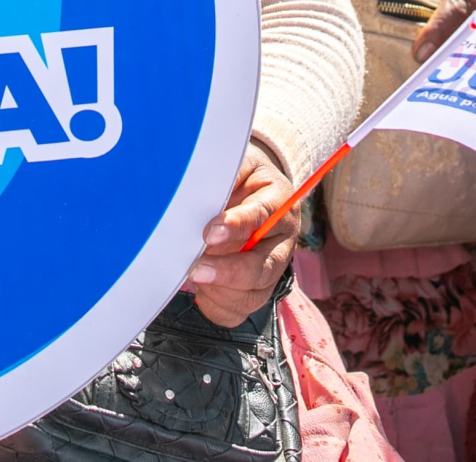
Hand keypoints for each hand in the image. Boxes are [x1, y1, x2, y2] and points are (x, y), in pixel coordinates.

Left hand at [185, 143, 297, 325]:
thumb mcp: (239, 164)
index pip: (262, 216)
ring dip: (220, 291)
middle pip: (263, 268)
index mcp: (279, 204)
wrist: (251, 194)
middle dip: (228, 272)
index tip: (209, 232)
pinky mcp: (255, 291)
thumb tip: (197, 186)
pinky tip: (202, 290)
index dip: (236, 226)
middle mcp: (281, 242)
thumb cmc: (241, 179)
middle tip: (196, 269)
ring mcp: (270, 271)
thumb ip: (224, 174)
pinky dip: (217, 305)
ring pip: (253, 295)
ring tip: (195, 275)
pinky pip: (239, 311)